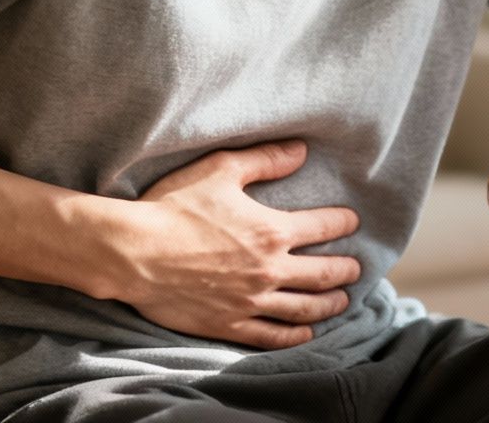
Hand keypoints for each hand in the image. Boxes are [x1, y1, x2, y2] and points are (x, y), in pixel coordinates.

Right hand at [109, 140, 361, 348]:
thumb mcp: (220, 170)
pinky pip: (271, 336)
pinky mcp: (228, 324)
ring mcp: (251, 301)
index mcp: (272, 230)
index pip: (324, 227)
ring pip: (304, 309)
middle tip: (356, 269)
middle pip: (323, 274)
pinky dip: (294, 336)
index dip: (343, 222)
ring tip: (341, 301)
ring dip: (328, 305)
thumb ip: (265, 160)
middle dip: (345, 270)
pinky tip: (305, 333)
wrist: (133, 253)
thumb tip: (301, 151)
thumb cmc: (173, 207)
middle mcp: (269, 270)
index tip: (352, 221)